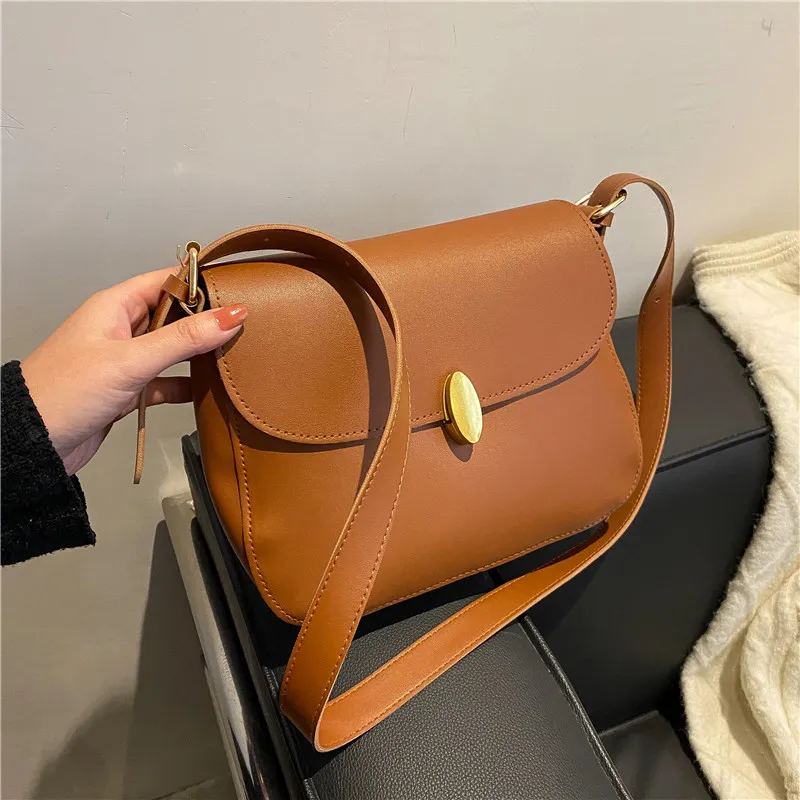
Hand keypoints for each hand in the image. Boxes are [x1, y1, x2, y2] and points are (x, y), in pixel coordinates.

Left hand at [21, 267, 246, 475]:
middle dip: (206, 320)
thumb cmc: (67, 391)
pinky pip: (165, 381)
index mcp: (115, 306)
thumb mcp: (131, 360)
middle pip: (174, 315)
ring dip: (198, 354)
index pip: (167, 281)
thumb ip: (184, 338)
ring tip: (234, 356)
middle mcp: (121, 329)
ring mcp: (125, 360)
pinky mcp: (128, 390)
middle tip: (245, 326)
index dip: (201, 283)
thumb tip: (232, 315)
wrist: (33, 442)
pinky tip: (208, 392)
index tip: (237, 291)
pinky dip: (185, 385)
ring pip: (172, 349)